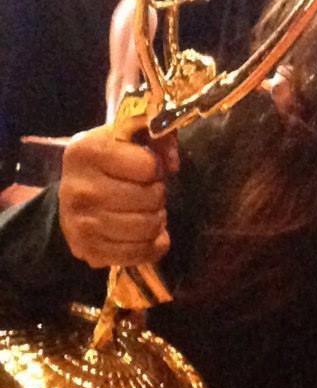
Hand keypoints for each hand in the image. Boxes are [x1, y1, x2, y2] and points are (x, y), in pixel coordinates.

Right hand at [58, 125, 177, 268]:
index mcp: (88, 151)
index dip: (157, 167)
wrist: (73, 189)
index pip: (148, 166)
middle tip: (150, 192)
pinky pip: (138, 254)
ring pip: (147, 227)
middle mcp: (78, 189)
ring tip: (148, 210)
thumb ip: (159, 136)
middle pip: (150, 198)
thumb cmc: (110, 156)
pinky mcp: (88, 251)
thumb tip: (172, 164)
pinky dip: (152, 245)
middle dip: (158, 194)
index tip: (149, 168)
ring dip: (157, 219)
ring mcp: (80, 224)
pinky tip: (150, 234)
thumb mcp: (131, 133)